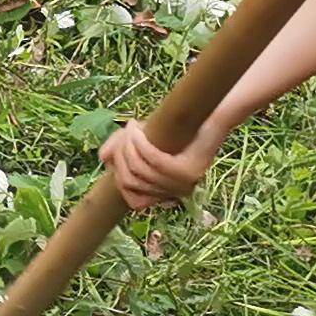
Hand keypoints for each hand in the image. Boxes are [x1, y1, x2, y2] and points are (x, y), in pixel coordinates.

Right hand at [98, 112, 223, 211]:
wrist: (211, 115)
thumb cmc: (175, 129)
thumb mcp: (141, 141)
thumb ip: (121, 150)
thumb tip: (104, 159)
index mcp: (166, 193)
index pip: (135, 201)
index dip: (119, 179)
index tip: (118, 155)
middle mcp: (176, 193)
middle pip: (131, 181)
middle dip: (121, 154)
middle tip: (124, 133)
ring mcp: (184, 184)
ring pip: (139, 168)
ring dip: (128, 144)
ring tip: (131, 126)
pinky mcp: (188, 170)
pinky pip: (153, 159)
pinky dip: (140, 142)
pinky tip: (136, 126)